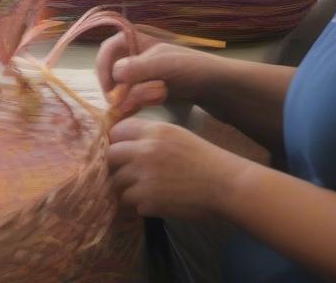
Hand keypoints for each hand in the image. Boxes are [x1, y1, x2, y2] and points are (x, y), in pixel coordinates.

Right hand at [97, 31, 213, 116]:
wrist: (219, 88)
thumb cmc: (192, 69)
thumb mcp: (164, 65)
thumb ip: (138, 68)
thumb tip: (115, 74)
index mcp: (136, 40)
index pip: (107, 49)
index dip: (103, 68)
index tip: (109, 91)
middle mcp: (136, 54)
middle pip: (111, 69)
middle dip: (113, 86)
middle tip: (117, 104)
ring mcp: (142, 72)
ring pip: (120, 85)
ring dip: (125, 96)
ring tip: (135, 106)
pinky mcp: (149, 87)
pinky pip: (131, 95)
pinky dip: (132, 103)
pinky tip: (139, 109)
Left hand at [108, 118, 237, 218]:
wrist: (225, 185)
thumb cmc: (203, 158)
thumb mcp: (175, 134)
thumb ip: (148, 135)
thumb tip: (123, 141)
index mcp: (152, 131)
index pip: (116, 131)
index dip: (115, 141)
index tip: (119, 151)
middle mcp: (144, 151)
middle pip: (110, 156)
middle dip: (114, 165)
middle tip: (123, 173)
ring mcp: (145, 177)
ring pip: (117, 183)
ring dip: (125, 188)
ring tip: (140, 190)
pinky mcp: (149, 201)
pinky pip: (132, 203)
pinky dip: (139, 205)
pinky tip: (154, 202)